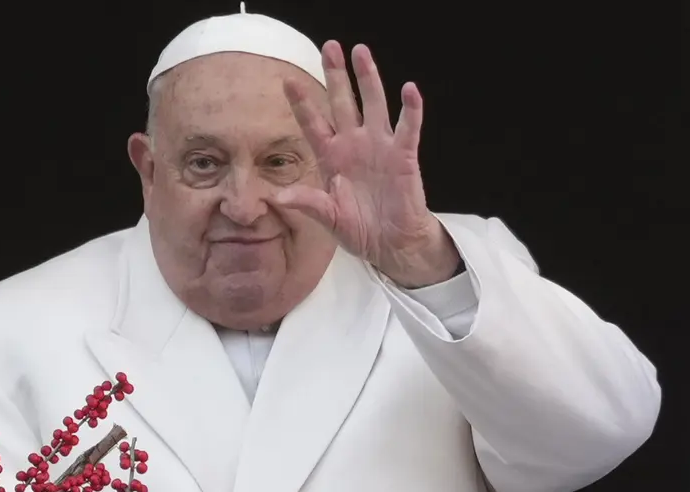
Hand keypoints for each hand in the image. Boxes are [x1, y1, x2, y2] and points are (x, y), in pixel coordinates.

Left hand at [273, 42, 461, 288]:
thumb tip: (279, 196)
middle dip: (336, 75)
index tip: (288, 81)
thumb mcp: (329, 218)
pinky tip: (409, 90)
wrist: (391, 245)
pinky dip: (410, 109)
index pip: (313, 124)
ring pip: (373, 105)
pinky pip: (408, 128)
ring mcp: (379, 147)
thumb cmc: (359, 229)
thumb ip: (308, 203)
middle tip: (330, 47)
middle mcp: (354, 144)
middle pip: (342, 103)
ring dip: (368, 79)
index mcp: (331, 157)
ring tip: (362, 52)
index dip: (302, 103)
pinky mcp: (403, 156)